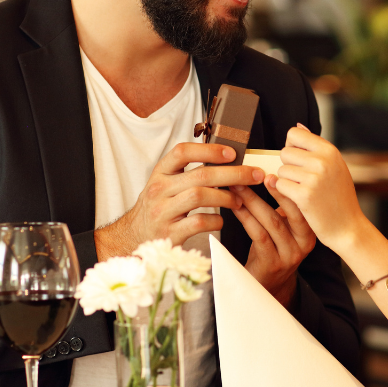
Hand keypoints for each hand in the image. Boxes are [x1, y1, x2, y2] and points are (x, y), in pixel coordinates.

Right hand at [94, 143, 263, 259]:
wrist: (133, 238)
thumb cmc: (158, 208)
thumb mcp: (166, 185)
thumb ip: (188, 172)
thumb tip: (227, 159)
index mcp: (160, 173)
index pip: (182, 152)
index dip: (209, 150)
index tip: (232, 152)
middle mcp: (159, 190)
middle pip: (200, 175)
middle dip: (233, 173)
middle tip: (254, 175)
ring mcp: (162, 212)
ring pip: (199, 196)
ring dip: (226, 197)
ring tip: (238, 200)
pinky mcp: (169, 234)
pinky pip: (199, 223)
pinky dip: (216, 221)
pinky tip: (221, 221)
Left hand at [229, 182, 315, 307]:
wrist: (269, 286)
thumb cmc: (273, 250)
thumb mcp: (284, 229)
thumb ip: (282, 208)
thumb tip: (266, 174)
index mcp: (310, 230)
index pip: (303, 203)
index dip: (287, 185)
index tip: (270, 168)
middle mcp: (305, 243)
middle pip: (291, 210)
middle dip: (271, 190)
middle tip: (252, 173)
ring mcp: (290, 255)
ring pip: (271, 222)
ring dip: (252, 201)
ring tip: (237, 186)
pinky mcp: (272, 263)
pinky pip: (259, 235)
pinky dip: (246, 218)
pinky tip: (235, 207)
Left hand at [271, 125, 367, 254]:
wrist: (348, 227)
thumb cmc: (339, 196)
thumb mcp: (334, 166)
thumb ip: (315, 146)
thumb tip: (298, 125)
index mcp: (330, 150)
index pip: (294, 134)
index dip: (292, 147)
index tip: (300, 160)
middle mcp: (323, 161)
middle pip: (285, 152)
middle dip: (288, 166)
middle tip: (303, 180)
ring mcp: (314, 178)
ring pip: (281, 170)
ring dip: (287, 181)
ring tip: (304, 190)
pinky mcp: (304, 196)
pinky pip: (279, 185)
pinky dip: (285, 193)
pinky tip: (299, 199)